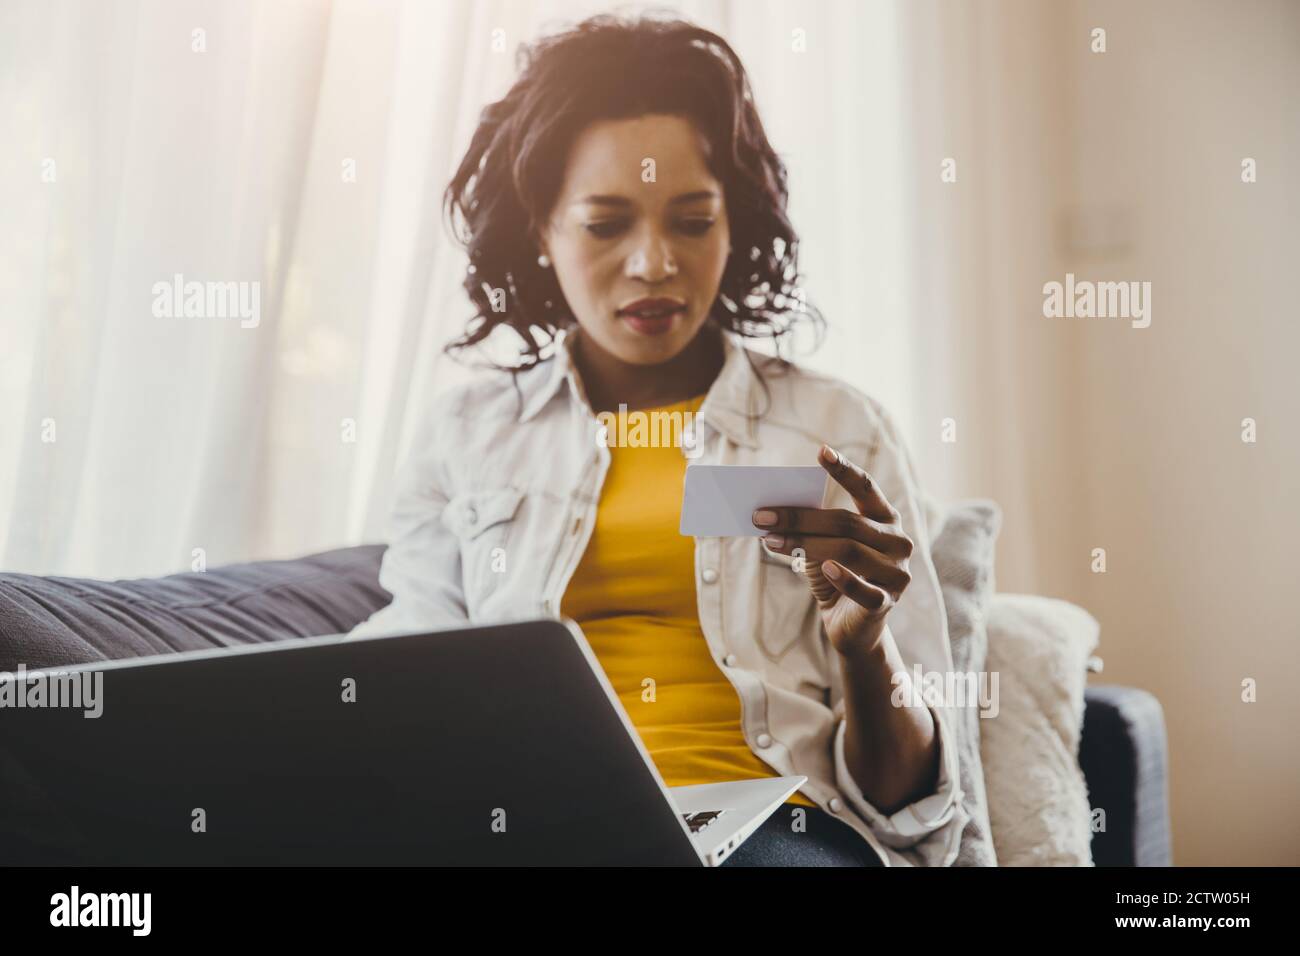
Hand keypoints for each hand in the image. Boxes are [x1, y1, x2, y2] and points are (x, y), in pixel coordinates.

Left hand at [752, 444, 912, 657]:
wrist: (853, 628)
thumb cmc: (836, 578)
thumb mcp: (823, 548)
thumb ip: (810, 528)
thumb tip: (770, 512)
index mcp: (885, 519)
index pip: (867, 488)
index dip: (844, 470)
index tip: (821, 451)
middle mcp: (897, 542)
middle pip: (846, 522)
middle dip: (800, 517)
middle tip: (761, 516)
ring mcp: (896, 573)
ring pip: (847, 551)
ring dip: (804, 544)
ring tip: (770, 541)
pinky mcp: (886, 602)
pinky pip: (863, 589)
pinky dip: (843, 578)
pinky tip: (823, 569)